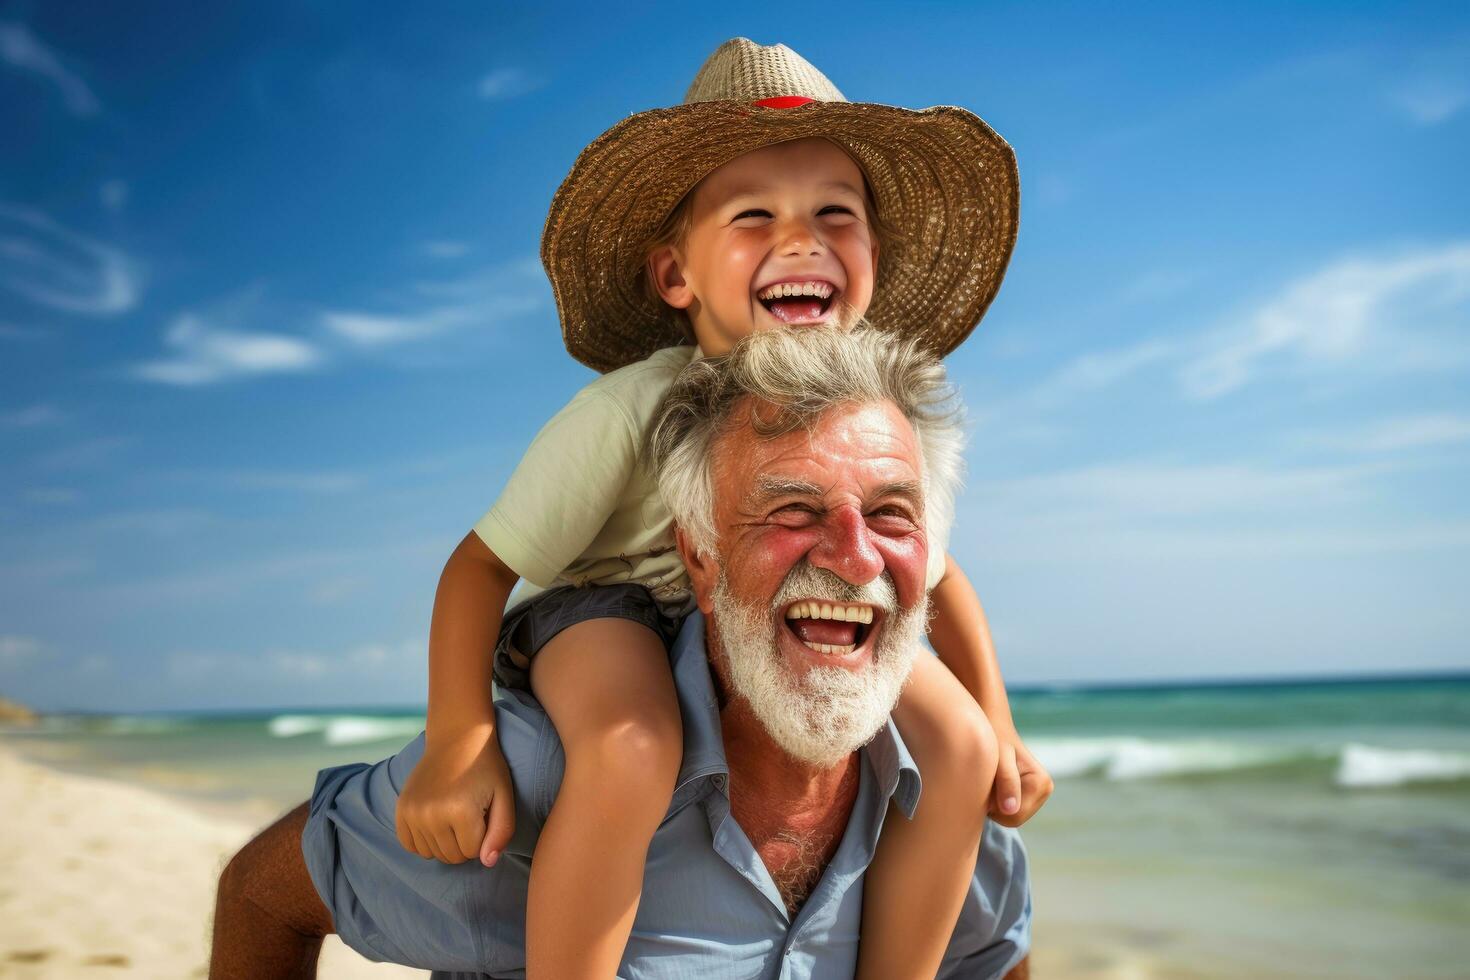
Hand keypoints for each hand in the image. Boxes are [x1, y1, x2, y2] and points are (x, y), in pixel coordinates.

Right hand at [396, 726, 515, 865]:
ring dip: (446, 842)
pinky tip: (436, 823)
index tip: (484, 814)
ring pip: (432, 854)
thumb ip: (501, 832)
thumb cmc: (486, 767)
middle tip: (471, 815)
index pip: (473, 853)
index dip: (483, 837)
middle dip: (466, 843)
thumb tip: (487, 862)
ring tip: (454, 816)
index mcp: (460, 811)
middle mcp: (431, 814)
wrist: (457, 738)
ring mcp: (413, 812)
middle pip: (452, 857)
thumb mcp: (505, 796)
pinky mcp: (401, 809)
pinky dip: (424, 841)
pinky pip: (410, 845)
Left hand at [988, 730, 1052, 827]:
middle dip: (995, 805)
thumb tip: (1011, 810)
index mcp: (1041, 784)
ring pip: (1010, 816)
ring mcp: (1039, 792)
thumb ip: (1007, 781)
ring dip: (995, 802)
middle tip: (987, 780)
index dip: (993, 806)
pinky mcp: (1030, 793)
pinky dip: (997, 799)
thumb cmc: (994, 738)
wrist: (995, 725)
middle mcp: (1045, 790)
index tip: (986, 782)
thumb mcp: (998, 756)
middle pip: (1013, 819)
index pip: (1013, 816)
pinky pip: (1009, 809)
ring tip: (991, 778)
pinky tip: (995, 782)